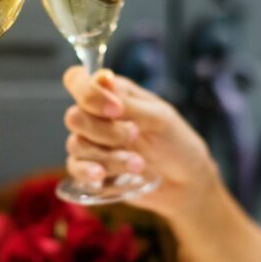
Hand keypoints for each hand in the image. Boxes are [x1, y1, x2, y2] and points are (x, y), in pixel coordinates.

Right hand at [62, 66, 215, 218]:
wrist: (186, 182)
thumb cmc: (176, 143)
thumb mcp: (159, 118)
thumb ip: (128, 103)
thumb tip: (100, 79)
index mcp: (111, 94)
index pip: (77, 80)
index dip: (87, 93)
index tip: (114, 110)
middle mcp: (96, 116)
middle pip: (74, 117)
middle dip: (105, 131)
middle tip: (134, 135)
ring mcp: (91, 144)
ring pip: (76, 145)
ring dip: (108, 156)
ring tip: (139, 164)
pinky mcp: (91, 171)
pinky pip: (75, 169)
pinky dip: (88, 171)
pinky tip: (103, 175)